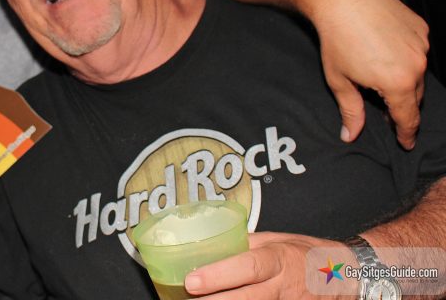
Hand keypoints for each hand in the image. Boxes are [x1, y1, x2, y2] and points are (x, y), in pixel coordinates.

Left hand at [183, 232, 353, 298]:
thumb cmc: (308, 255)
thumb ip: (247, 244)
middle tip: (188, 299)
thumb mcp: (279, 239)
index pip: (247, 266)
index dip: (218, 275)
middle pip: (246, 297)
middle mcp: (284, 285)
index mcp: (278, 258)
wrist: (345, 276)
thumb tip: (214, 243)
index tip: (192, 280)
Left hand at [309, 0, 428, 148]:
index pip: (408, 117)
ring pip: (417, 73)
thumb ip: (351, 111)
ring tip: (381, 81)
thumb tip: (350, 135)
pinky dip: (405, 58)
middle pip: (415, 96)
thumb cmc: (336, 39)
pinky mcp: (420, 27)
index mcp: (398, 83)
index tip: (406, 143)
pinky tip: (385, 54)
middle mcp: (417, 64)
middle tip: (385, 113)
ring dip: (404, 81)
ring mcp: (422, 44)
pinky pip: (417, 51)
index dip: (406, 133)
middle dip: (401, 107)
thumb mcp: (339, 80)